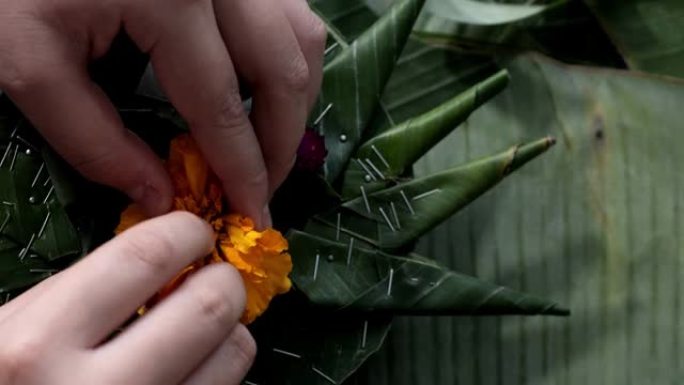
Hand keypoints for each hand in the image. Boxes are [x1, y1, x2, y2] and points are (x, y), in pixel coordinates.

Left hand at [0, 0, 326, 227]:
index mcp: (170, 1)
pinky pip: (288, 16)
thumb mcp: (30, 67)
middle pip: (283, 71)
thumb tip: (160, 198)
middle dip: (281, 143)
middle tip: (261, 186)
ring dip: (293, 100)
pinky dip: (288, 61)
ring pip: (300, 38)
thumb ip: (93, 141)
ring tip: (265, 142)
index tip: (255, 214)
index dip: (244, 169)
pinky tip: (262, 89)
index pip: (222, 105)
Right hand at [0, 212, 254, 384]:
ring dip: (230, 331)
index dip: (185, 233)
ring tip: (206, 332)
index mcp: (37, 346)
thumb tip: (157, 264)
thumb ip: (76, 297)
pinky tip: (193, 371)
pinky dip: (219, 374)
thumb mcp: (8, 334)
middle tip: (217, 280)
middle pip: (208, 307)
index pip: (144, 257)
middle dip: (225, 281)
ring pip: (234, 356)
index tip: (195, 233)